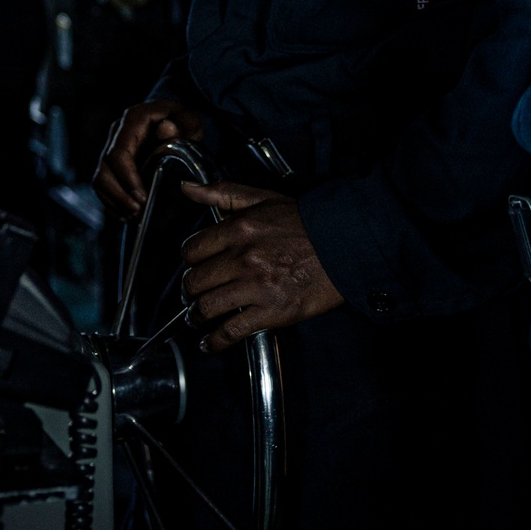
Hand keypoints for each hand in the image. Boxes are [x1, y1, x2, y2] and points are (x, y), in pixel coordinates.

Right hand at [92, 100, 204, 218]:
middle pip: (104, 169)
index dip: (127, 178)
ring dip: (115, 202)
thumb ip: (182, 125)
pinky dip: (114, 203)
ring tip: (136, 216)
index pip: (119, 153)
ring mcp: (111, 148)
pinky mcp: (111, 163)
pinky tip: (129, 215)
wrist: (176, 120)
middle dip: (119, 195)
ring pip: (100, 180)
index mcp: (133, 119)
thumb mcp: (190, 119)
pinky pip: (103, 187)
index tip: (142, 197)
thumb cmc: (184, 121)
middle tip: (139, 212)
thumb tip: (165, 129)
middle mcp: (117, 133)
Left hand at [179, 181, 343, 351]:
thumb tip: (187, 187)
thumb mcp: (262, 198)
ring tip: (197, 318)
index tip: (194, 266)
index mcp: (238, 228)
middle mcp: (243, 257)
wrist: (343, 245)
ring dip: (196, 316)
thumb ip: (221, 192)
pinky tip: (210, 342)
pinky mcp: (271, 311)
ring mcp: (256, 286)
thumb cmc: (304, 222)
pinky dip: (215, 341)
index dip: (189, 261)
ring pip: (207, 308)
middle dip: (189, 291)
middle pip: (195, 282)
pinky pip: (231, 331)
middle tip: (193, 294)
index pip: (192, 250)